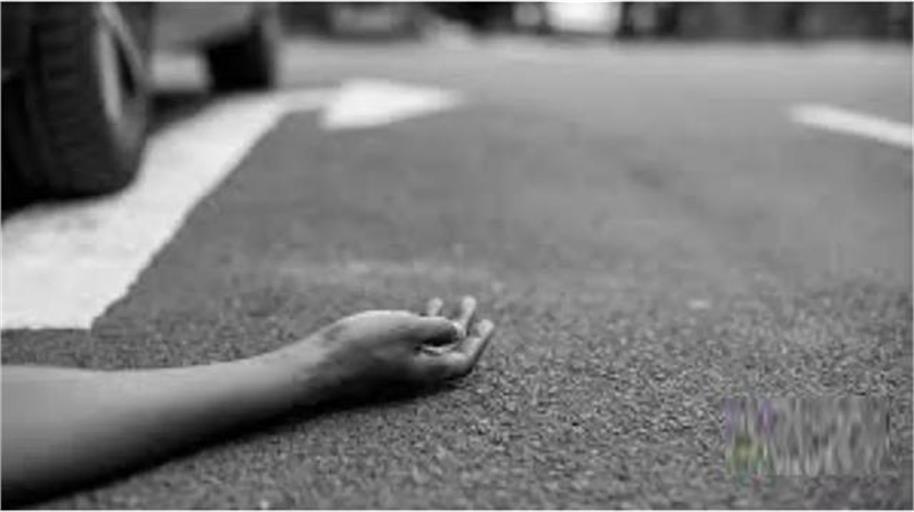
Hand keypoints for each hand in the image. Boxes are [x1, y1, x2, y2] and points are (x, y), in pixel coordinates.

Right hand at [291, 296, 494, 399]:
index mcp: (426, 368)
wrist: (319, 363)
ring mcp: (397, 364)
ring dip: (443, 321)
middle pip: (449, 350)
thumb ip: (436, 328)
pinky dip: (420, 323)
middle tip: (473, 305)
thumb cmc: (362, 346)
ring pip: (429, 343)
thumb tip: (459, 331)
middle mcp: (415, 370)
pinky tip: (421, 308)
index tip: (488, 323)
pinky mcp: (380, 357)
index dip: (478, 342)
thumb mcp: (406, 329)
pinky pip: (410, 340)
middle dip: (464, 327)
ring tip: (450, 301)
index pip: (462, 360)